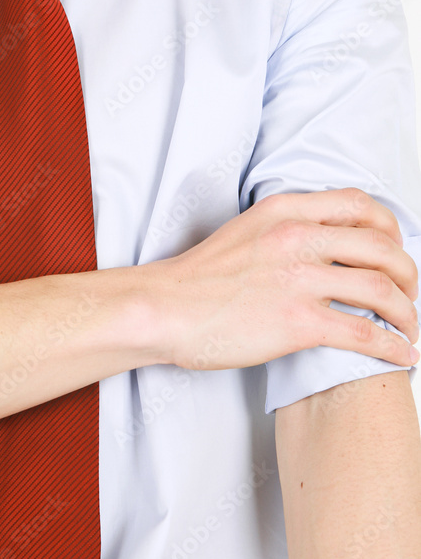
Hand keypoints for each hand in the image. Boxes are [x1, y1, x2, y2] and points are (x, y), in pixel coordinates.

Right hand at [145, 188, 418, 370]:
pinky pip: (364, 332)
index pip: (359, 204)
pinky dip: (392, 346)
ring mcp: (298, 279)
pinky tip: (401, 354)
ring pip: (381, 289)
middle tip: (410, 292)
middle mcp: (296, 237)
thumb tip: (322, 244)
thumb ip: (285, 229)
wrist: (163, 310)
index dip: (389, 227)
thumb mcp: (245, 231)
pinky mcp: (297, 321)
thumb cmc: (198, 279)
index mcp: (284, 210)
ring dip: (407, 311)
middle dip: (408, 272)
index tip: (394, 249)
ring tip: (410, 326)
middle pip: (381, 245)